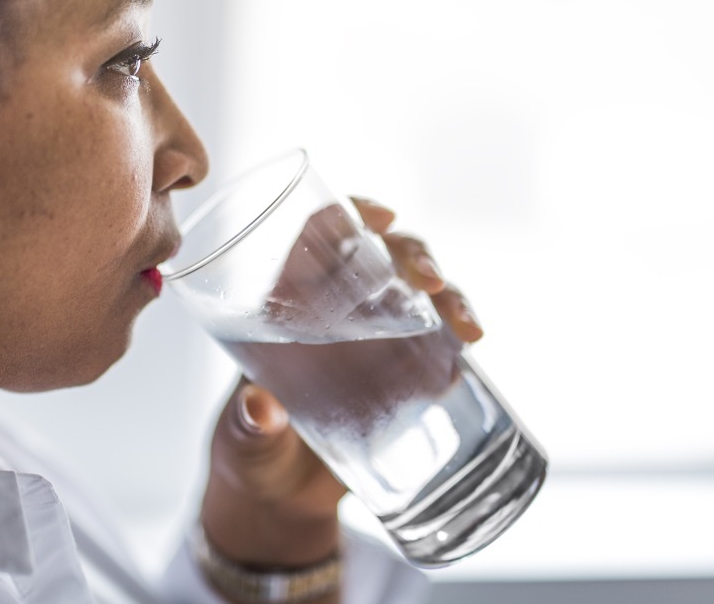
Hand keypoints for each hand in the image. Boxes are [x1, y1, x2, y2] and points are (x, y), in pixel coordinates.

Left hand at [199, 198, 484, 576]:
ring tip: (466, 327)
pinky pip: (440, 339)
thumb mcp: (244, 443)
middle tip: (431, 280)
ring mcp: (375, 336)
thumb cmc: (250, 455)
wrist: (284, 501)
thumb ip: (249, 429)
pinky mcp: (404, 370)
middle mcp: (334, 308)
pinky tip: (469, 348)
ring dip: (449, 296)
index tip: (379, 216)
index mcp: (284, 304)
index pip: (314, 235)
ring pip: (418, 291)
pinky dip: (458, 336)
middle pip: (379, 252)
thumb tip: (259, 411)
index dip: (346, 213)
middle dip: (413, 252)